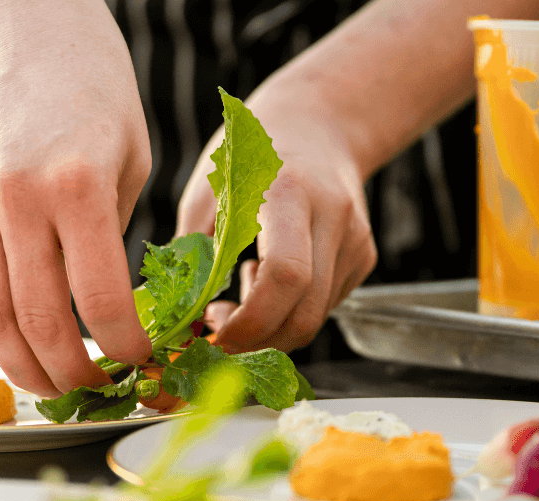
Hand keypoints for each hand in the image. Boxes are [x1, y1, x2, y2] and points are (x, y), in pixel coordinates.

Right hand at [0, 0, 150, 395]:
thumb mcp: (134, 154)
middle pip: (39, 324)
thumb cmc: (95, 82)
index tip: (145, 362)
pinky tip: (18, 350)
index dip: (125, 348)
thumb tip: (116, 301)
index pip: (99, 301)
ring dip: (24, 369)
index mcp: (74, 187)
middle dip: (74, 375)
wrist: (27, 25)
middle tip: (100, 392)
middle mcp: (17, 203)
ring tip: (56, 389)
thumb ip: (118, 231)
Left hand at [177, 89, 377, 353]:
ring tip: (245, 286)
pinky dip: (292, 310)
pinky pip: (326, 304)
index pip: (285, 275)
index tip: (214, 330)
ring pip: (317, 316)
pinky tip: (270, 275)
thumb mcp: (208, 192)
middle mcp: (332, 215)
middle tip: (221, 331)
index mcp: (289, 192)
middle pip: (307, 311)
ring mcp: (355, 237)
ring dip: (273, 325)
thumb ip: (192, 252)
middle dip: (259, 338)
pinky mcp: (365, 254)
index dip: (251, 320)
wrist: (316, 124)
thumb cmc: (248, 156)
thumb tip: (173, 316)